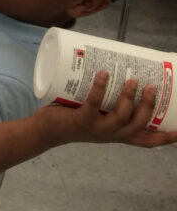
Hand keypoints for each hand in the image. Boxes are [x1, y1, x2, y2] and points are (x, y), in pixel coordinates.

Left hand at [33, 71, 176, 148]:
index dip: (165, 137)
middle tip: (151, 86)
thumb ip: (111, 101)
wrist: (46, 130)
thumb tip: (121, 70)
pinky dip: (99, 89)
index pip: (146, 140)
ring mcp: (96, 129)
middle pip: (138, 125)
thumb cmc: (75, 117)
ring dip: (128, 98)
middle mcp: (111, 134)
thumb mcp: (99, 113)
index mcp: (119, 134)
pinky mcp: (80, 121)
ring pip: (120, 117)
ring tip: (132, 80)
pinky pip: (92, 105)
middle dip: (148, 106)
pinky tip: (103, 75)